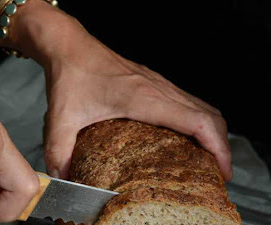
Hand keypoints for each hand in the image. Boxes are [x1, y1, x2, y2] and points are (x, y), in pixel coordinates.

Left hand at [40, 21, 231, 180]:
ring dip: (211, 131)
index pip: (198, 122)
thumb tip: (61, 177)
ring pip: (201, 106)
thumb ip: (59, 150)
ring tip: (207, 157)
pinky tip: (185, 134)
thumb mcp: (61, 118)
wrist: (68, 46)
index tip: (223, 169)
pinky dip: (196, 119)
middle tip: (217, 171)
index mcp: (144, 98)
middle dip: (221, 144)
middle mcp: (157, 88)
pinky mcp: (151, 81)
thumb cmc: (70, 75)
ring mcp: (157, 83)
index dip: (218, 147)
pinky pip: (186, 100)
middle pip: (209, 115)